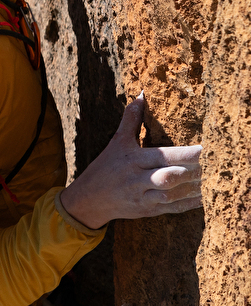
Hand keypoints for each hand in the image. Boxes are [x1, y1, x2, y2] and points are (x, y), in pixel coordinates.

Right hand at [58, 92, 202, 230]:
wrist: (89, 199)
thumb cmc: (106, 166)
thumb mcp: (116, 142)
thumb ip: (130, 119)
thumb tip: (141, 95)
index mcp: (132, 159)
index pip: (162, 155)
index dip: (186, 154)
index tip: (205, 150)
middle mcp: (137, 178)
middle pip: (170, 176)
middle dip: (193, 172)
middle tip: (216, 165)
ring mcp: (142, 196)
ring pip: (172, 194)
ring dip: (194, 188)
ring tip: (213, 180)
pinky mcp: (147, 210)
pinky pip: (171, 208)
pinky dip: (189, 204)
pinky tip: (204, 198)